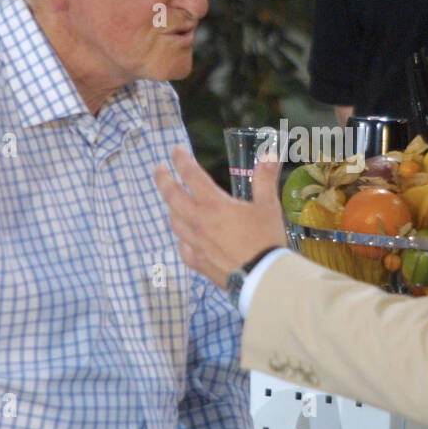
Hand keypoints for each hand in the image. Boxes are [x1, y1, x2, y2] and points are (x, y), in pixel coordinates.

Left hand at [153, 146, 285, 288]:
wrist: (261, 277)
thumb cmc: (265, 239)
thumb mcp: (268, 206)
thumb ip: (264, 180)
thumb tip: (269, 155)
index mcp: (214, 205)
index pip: (191, 176)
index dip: (181, 161)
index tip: (175, 150)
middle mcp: (199, 222)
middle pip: (172, 197)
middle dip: (163, 180)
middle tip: (158, 169)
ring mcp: (196, 244)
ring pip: (174, 222)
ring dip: (171, 208)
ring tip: (171, 201)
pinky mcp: (198, 263)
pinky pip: (183, 248)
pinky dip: (181, 238)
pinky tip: (184, 238)